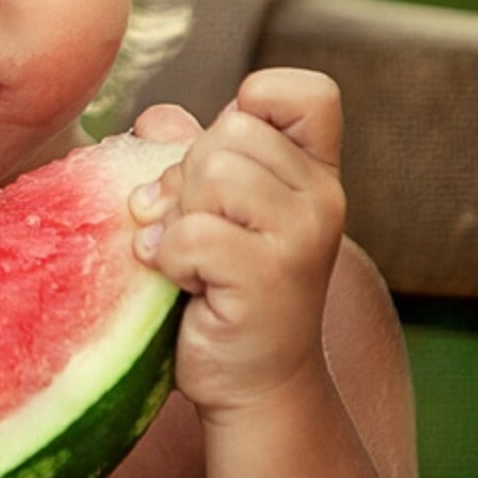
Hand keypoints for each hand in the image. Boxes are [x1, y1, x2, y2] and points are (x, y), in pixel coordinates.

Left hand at [127, 68, 346, 422]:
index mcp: (315, 172)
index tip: (228, 159)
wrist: (253, 386)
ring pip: (212, 172)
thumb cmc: (226, 290)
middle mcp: (323, 198)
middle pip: (230, 132)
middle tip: (197, 228)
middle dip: (190, 177)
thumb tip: (154, 118)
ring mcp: (302, 238)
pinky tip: (185, 284)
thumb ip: (191, 156)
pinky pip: (191, 232)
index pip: (305, 92)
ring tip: (190, 257)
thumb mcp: (214, 211)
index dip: (253, 105)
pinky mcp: (268, 278)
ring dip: (178, 217)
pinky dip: (168, 257)